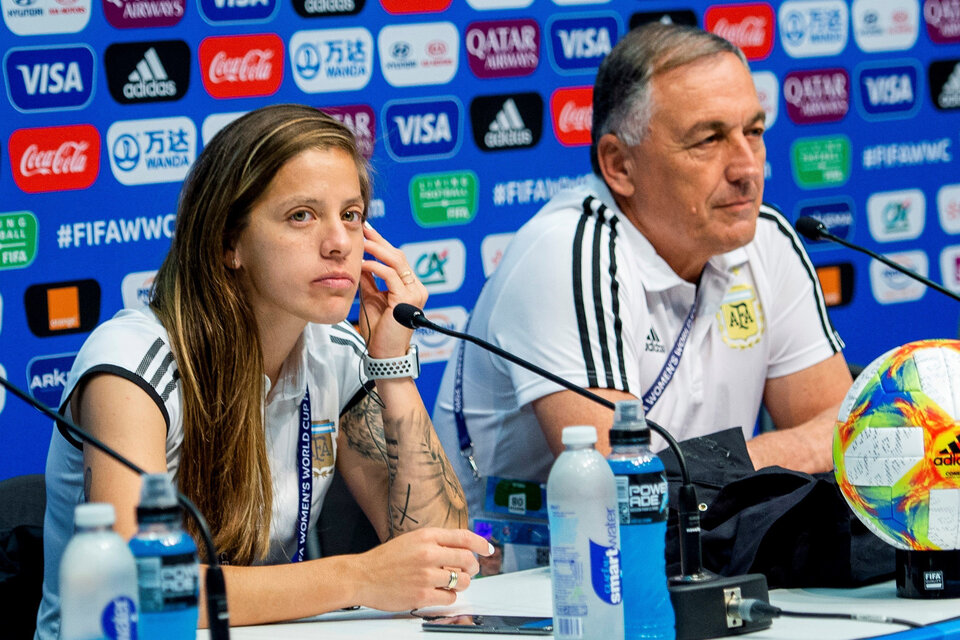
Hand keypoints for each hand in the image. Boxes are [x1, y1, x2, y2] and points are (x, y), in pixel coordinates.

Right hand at [352, 528, 493, 610]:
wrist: (361, 576)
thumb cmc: (385, 560)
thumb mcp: (411, 540)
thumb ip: (435, 542)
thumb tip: (461, 548)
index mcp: (426, 536)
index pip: (463, 537)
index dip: (480, 543)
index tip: (488, 549)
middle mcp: (428, 553)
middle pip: (468, 560)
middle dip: (473, 567)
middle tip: (470, 571)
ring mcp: (425, 575)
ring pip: (462, 580)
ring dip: (462, 583)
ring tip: (452, 583)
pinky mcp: (422, 595)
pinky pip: (450, 597)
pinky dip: (449, 597)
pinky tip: (440, 593)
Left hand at [359, 222, 427, 358]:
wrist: (385, 354)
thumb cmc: (379, 331)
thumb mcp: (371, 298)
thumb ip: (370, 280)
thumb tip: (362, 261)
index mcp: (410, 287)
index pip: (397, 260)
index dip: (382, 244)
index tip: (368, 232)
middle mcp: (416, 288)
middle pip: (399, 256)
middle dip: (380, 241)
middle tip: (364, 229)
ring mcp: (415, 293)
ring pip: (397, 262)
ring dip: (377, 250)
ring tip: (362, 242)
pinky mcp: (407, 299)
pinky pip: (390, 275)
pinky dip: (375, 267)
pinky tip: (362, 264)